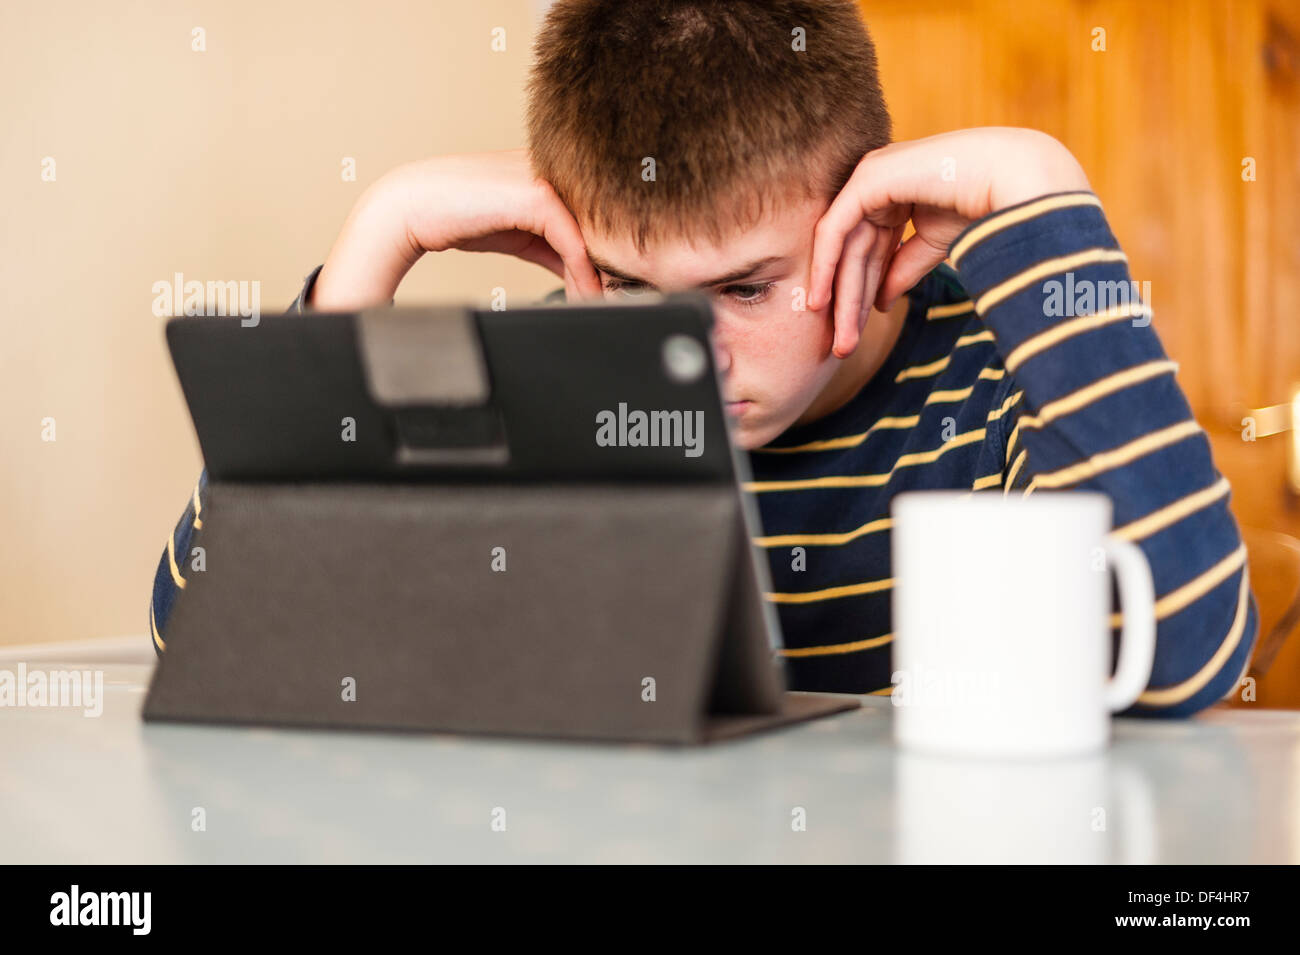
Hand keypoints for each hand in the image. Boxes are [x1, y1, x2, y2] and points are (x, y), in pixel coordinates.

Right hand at [311, 149, 601, 309]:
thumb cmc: (461, 216)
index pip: (597, 215)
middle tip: (622, 298)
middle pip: (602, 223)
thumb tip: (584, 277)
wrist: (415, 207)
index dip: (609, 253)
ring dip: (602, 273)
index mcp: (555, 173)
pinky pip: (573, 240)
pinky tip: (584, 294)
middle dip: (614, 264)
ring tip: (606, 302)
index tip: (618, 286)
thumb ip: (554, 250)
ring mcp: (548, 179)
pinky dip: (582, 272)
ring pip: (593, 231)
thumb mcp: (521, 236)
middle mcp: (557, 171)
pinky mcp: (537, 195)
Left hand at [807, 127, 1091, 356]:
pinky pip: (836, 229)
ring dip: (842, 297)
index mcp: (893, 194)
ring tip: (841, 340)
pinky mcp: (868, 179)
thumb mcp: (933, 245)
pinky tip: (823, 301)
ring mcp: (870, 177)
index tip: (855, 334)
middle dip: (849, 303)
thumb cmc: (984, 203)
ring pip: (844, 248)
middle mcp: (876, 183)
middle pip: (855, 254)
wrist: (1012, 179)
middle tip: (843, 348)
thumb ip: (902, 269)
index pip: (869, 251)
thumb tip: (881, 304)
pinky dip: (826, 266)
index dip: (861, 295)